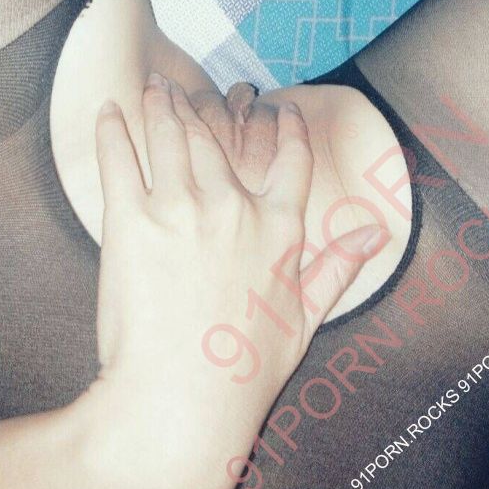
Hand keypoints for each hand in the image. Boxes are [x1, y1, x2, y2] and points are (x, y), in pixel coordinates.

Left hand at [73, 73, 389, 488]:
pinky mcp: (131, 221)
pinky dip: (113, 130)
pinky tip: (109, 111)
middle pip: (215, 137)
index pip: (290, 159)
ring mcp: (180, 208)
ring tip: (152, 87)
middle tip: (179, 86)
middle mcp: (232, 206)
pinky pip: (120, 159)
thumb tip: (379, 231)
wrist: (179, 401)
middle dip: (197, 105)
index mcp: (278, 227)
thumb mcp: (306, 317)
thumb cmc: (246, 369)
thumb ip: (341, 265)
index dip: (287, 127)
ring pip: (170, 136)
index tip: (279, 106)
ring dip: (160, 105)